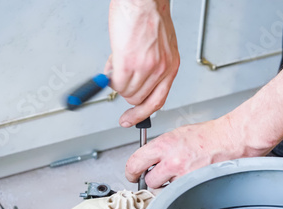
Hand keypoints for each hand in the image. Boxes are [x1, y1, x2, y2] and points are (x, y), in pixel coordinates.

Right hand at [106, 0, 179, 126]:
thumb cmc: (151, 15)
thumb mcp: (160, 46)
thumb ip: (151, 66)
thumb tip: (134, 81)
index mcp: (171, 66)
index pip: (157, 101)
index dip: (142, 114)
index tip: (130, 120)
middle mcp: (162, 70)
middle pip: (139, 100)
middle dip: (126, 93)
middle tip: (121, 79)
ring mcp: (146, 69)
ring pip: (126, 93)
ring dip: (118, 83)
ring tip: (118, 63)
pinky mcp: (129, 63)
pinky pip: (116, 84)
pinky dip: (110, 78)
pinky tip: (113, 64)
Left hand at [125, 115, 268, 187]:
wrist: (231, 139)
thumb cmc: (208, 136)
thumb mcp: (177, 134)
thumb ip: (160, 148)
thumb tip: (148, 160)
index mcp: (164, 144)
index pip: (135, 162)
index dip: (131, 172)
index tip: (132, 175)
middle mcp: (172, 160)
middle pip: (149, 180)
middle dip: (153, 179)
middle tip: (159, 176)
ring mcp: (183, 174)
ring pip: (164, 189)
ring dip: (168, 185)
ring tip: (180, 174)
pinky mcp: (194, 184)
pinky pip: (179, 192)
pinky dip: (182, 189)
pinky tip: (190, 179)